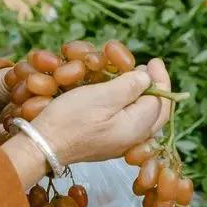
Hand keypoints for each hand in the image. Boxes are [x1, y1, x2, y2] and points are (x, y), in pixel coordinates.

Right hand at [37, 61, 171, 168]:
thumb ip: (130, 86)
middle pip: (157, 112)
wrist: (44, 145)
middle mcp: (134, 139)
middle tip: (148, 68)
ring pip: (145, 118)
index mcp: (137, 127)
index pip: (161, 101)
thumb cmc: (71, 119)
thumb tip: (147, 78)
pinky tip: (121, 96)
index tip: (153, 61)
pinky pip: (131, 123)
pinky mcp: (109, 143)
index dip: (160, 77)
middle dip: (156, 88)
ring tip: (135, 78)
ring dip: (144, 96)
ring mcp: (121, 144)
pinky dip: (131, 106)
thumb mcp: (102, 96)